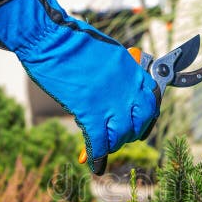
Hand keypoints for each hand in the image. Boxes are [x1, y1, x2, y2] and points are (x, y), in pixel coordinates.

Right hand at [0, 0, 159, 174]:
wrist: (49, 36)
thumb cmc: (71, 39)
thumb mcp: (108, 52)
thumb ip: (119, 72)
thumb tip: (119, 89)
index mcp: (133, 70)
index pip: (152, 99)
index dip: (147, 115)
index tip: (140, 122)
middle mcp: (128, 87)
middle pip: (142, 121)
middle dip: (134, 133)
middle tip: (121, 137)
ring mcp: (111, 101)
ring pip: (122, 135)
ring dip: (114, 144)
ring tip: (105, 147)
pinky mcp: (90, 111)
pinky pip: (99, 142)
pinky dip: (98, 156)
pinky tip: (95, 165)